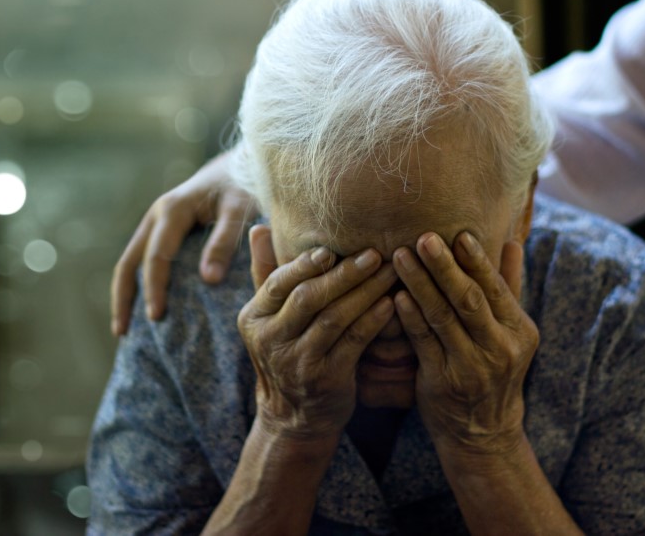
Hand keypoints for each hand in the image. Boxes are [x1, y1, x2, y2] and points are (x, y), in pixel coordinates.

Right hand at [110, 149, 256, 335]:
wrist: (240, 163)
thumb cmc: (243, 186)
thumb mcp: (239, 210)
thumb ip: (225, 242)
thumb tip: (208, 280)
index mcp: (172, 210)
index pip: (156, 256)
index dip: (155, 287)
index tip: (156, 316)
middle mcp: (157, 215)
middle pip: (130, 261)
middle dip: (125, 297)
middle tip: (124, 332)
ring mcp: (155, 222)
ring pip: (129, 261)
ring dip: (124, 294)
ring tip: (123, 329)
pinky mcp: (161, 229)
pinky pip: (141, 259)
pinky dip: (136, 284)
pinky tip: (139, 307)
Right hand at [240, 224, 396, 441]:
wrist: (294, 418)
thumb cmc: (285, 354)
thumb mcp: (267, 318)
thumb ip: (265, 273)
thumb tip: (258, 227)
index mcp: (253, 319)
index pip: (278, 283)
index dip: (304, 264)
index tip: (332, 247)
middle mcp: (271, 341)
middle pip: (308, 298)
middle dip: (343, 273)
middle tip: (374, 252)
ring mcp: (298, 362)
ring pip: (334, 318)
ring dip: (365, 292)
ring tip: (391, 271)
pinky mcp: (326, 380)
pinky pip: (353, 343)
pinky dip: (372, 321)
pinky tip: (391, 303)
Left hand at [393, 231, 537, 456]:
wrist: (482, 432)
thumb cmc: (493, 371)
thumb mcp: (510, 333)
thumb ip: (509, 287)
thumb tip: (513, 242)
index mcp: (518, 331)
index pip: (496, 288)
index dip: (476, 261)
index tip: (458, 233)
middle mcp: (500, 348)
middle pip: (468, 299)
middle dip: (444, 267)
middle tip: (423, 237)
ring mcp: (471, 367)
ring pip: (442, 318)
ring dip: (420, 284)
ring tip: (400, 256)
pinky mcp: (443, 381)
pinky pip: (424, 343)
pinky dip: (410, 318)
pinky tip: (396, 296)